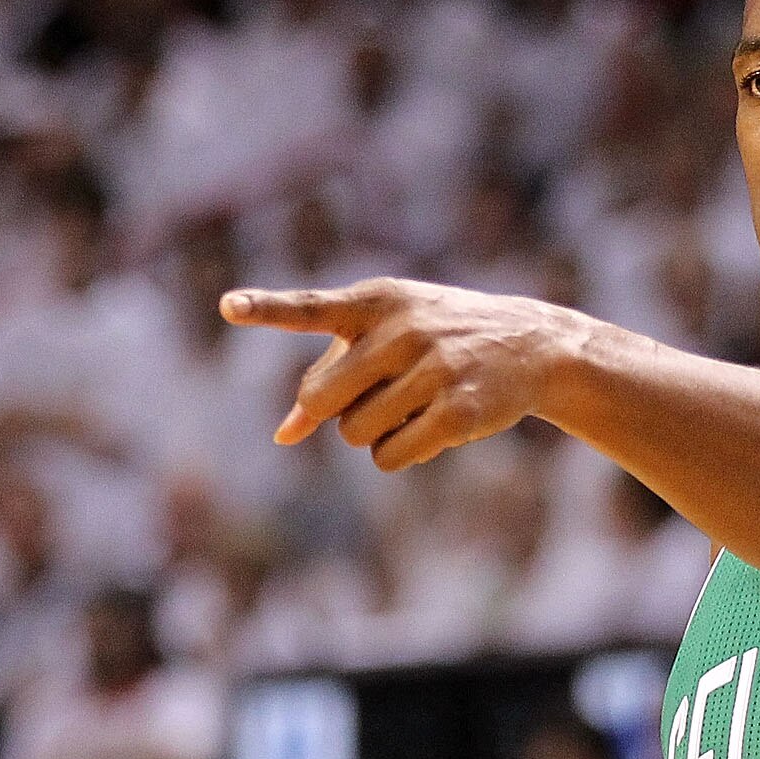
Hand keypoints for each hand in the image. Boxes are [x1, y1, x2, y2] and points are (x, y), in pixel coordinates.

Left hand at [223, 278, 596, 470]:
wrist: (532, 344)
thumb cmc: (438, 339)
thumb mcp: (385, 340)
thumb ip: (329, 378)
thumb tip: (282, 436)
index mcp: (376, 301)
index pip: (311, 308)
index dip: (266, 309)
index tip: (227, 305)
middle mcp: (403, 329)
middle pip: (320, 400)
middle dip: (334, 412)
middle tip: (371, 396)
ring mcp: (433, 369)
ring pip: (355, 434)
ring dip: (372, 433)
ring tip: (413, 404)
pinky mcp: (458, 411)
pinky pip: (390, 458)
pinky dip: (399, 454)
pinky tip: (430, 428)